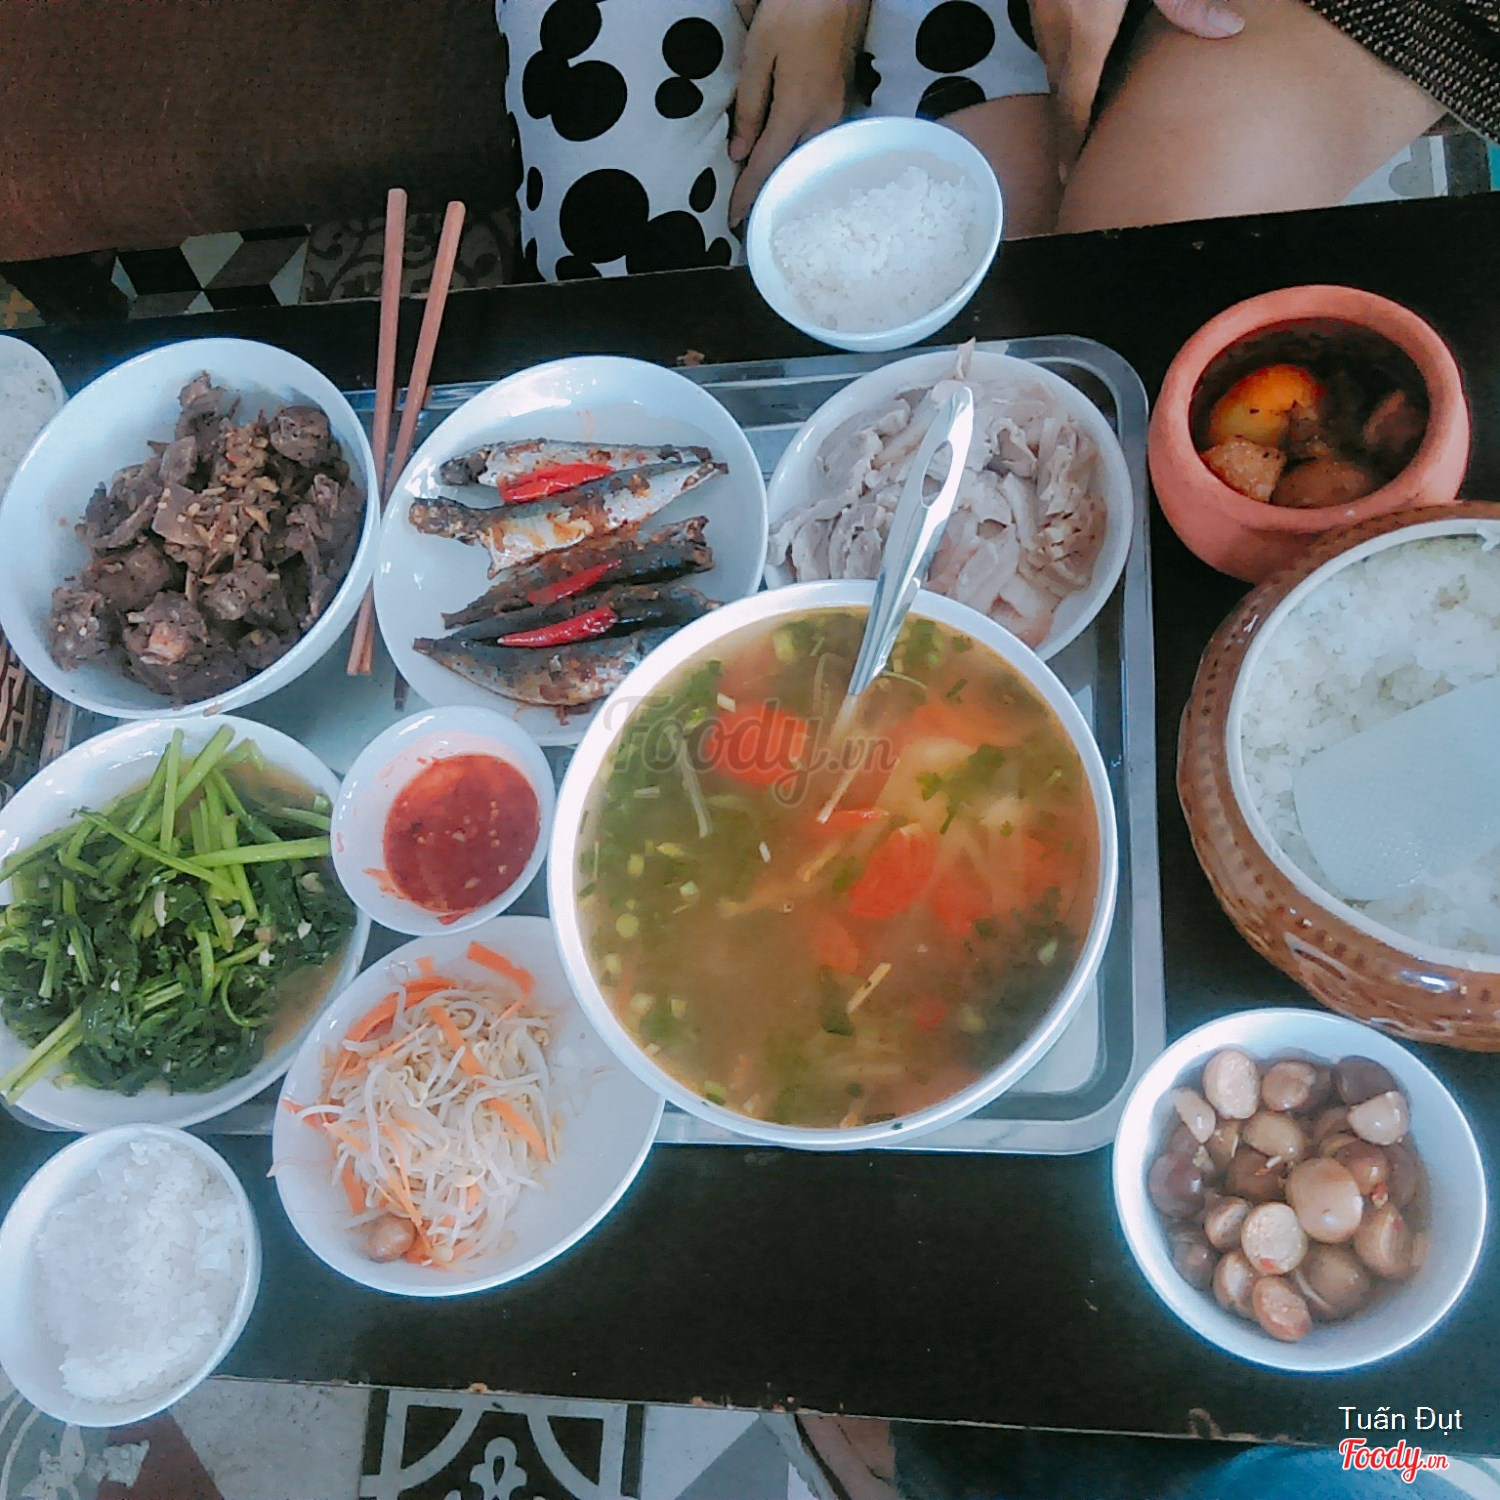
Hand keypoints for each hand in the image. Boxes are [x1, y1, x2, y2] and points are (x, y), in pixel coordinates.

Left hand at [728, 0, 869, 226]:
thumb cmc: (793, 11)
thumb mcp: (758, 56)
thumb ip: (749, 108)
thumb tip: (739, 151)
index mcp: (797, 109)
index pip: (768, 164)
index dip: (749, 193)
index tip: (736, 218)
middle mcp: (821, 118)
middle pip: (791, 166)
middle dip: (770, 190)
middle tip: (748, 211)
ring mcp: (836, 110)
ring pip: (806, 155)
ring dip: (786, 173)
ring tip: (765, 189)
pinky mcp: (841, 100)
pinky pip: (817, 139)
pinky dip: (800, 153)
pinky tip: (787, 158)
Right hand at [1030, 0, 1242, 169]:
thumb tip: (1227, 28)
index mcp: (1085, 23)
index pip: (1072, 104)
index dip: (1070, 146)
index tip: (1070, 176)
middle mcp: (1057, 20)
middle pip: (1060, 88)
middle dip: (1065, 128)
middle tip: (1073, 162)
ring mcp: (1044, 1)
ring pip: (1053, 60)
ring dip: (1065, 91)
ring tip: (1077, 120)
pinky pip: (1052, 33)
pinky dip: (1065, 56)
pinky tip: (1080, 57)